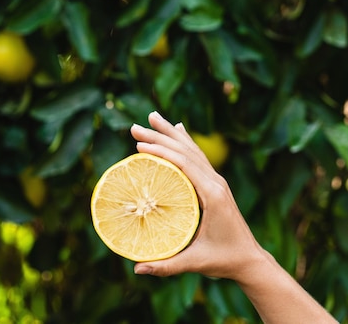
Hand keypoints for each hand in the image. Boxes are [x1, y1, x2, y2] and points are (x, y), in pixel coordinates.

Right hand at [130, 111, 263, 279]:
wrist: (250, 259)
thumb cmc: (224, 260)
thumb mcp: (195, 263)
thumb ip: (167, 266)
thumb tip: (136, 268)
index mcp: (212, 194)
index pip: (185, 165)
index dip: (162, 152)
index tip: (139, 145)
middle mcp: (216, 181)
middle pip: (185, 151)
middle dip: (159, 136)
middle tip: (134, 127)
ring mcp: (217, 180)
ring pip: (191, 149)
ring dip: (170, 133)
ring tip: (152, 116)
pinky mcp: (215, 182)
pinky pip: (198, 156)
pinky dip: (185, 141)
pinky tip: (178, 129)